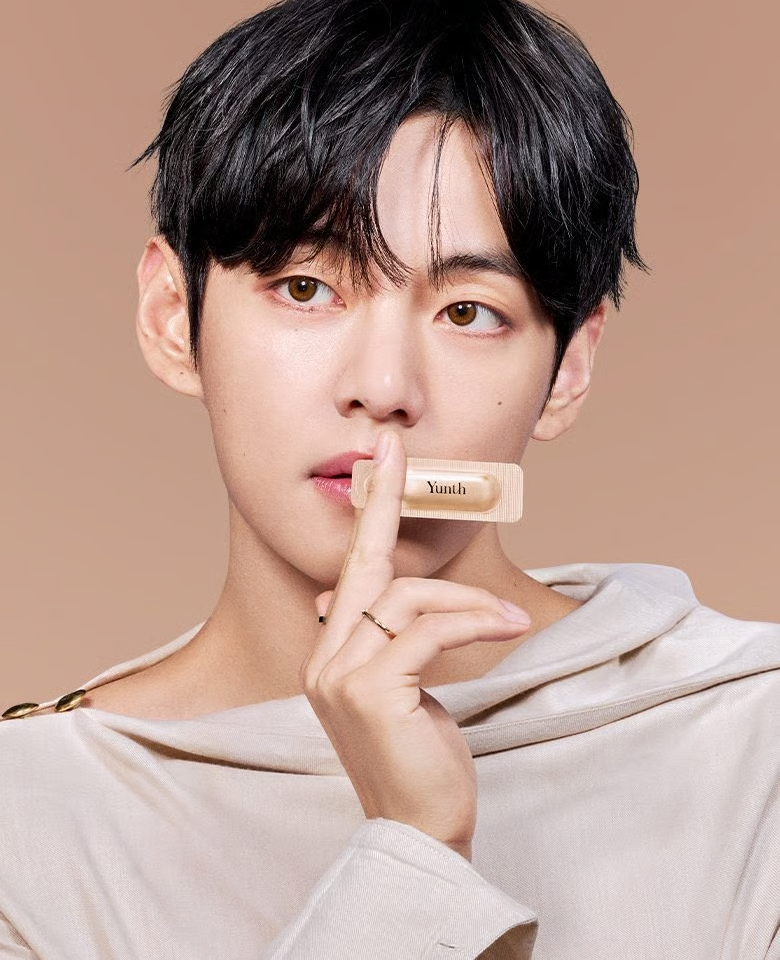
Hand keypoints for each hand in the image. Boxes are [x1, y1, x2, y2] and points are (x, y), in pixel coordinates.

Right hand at [302, 429, 530, 859]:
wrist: (421, 829)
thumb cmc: (420, 757)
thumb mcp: (403, 690)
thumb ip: (392, 642)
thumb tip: (392, 599)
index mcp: (330, 654)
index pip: (349, 571)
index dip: (366, 513)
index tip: (379, 461)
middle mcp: (323, 658)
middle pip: (362, 565)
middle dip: (381, 502)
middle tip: (396, 451)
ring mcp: (339, 674)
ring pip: (405, 597)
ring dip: (465, 603)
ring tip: (506, 621)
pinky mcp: (369, 690)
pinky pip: (426, 629)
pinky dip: (470, 621)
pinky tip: (503, 627)